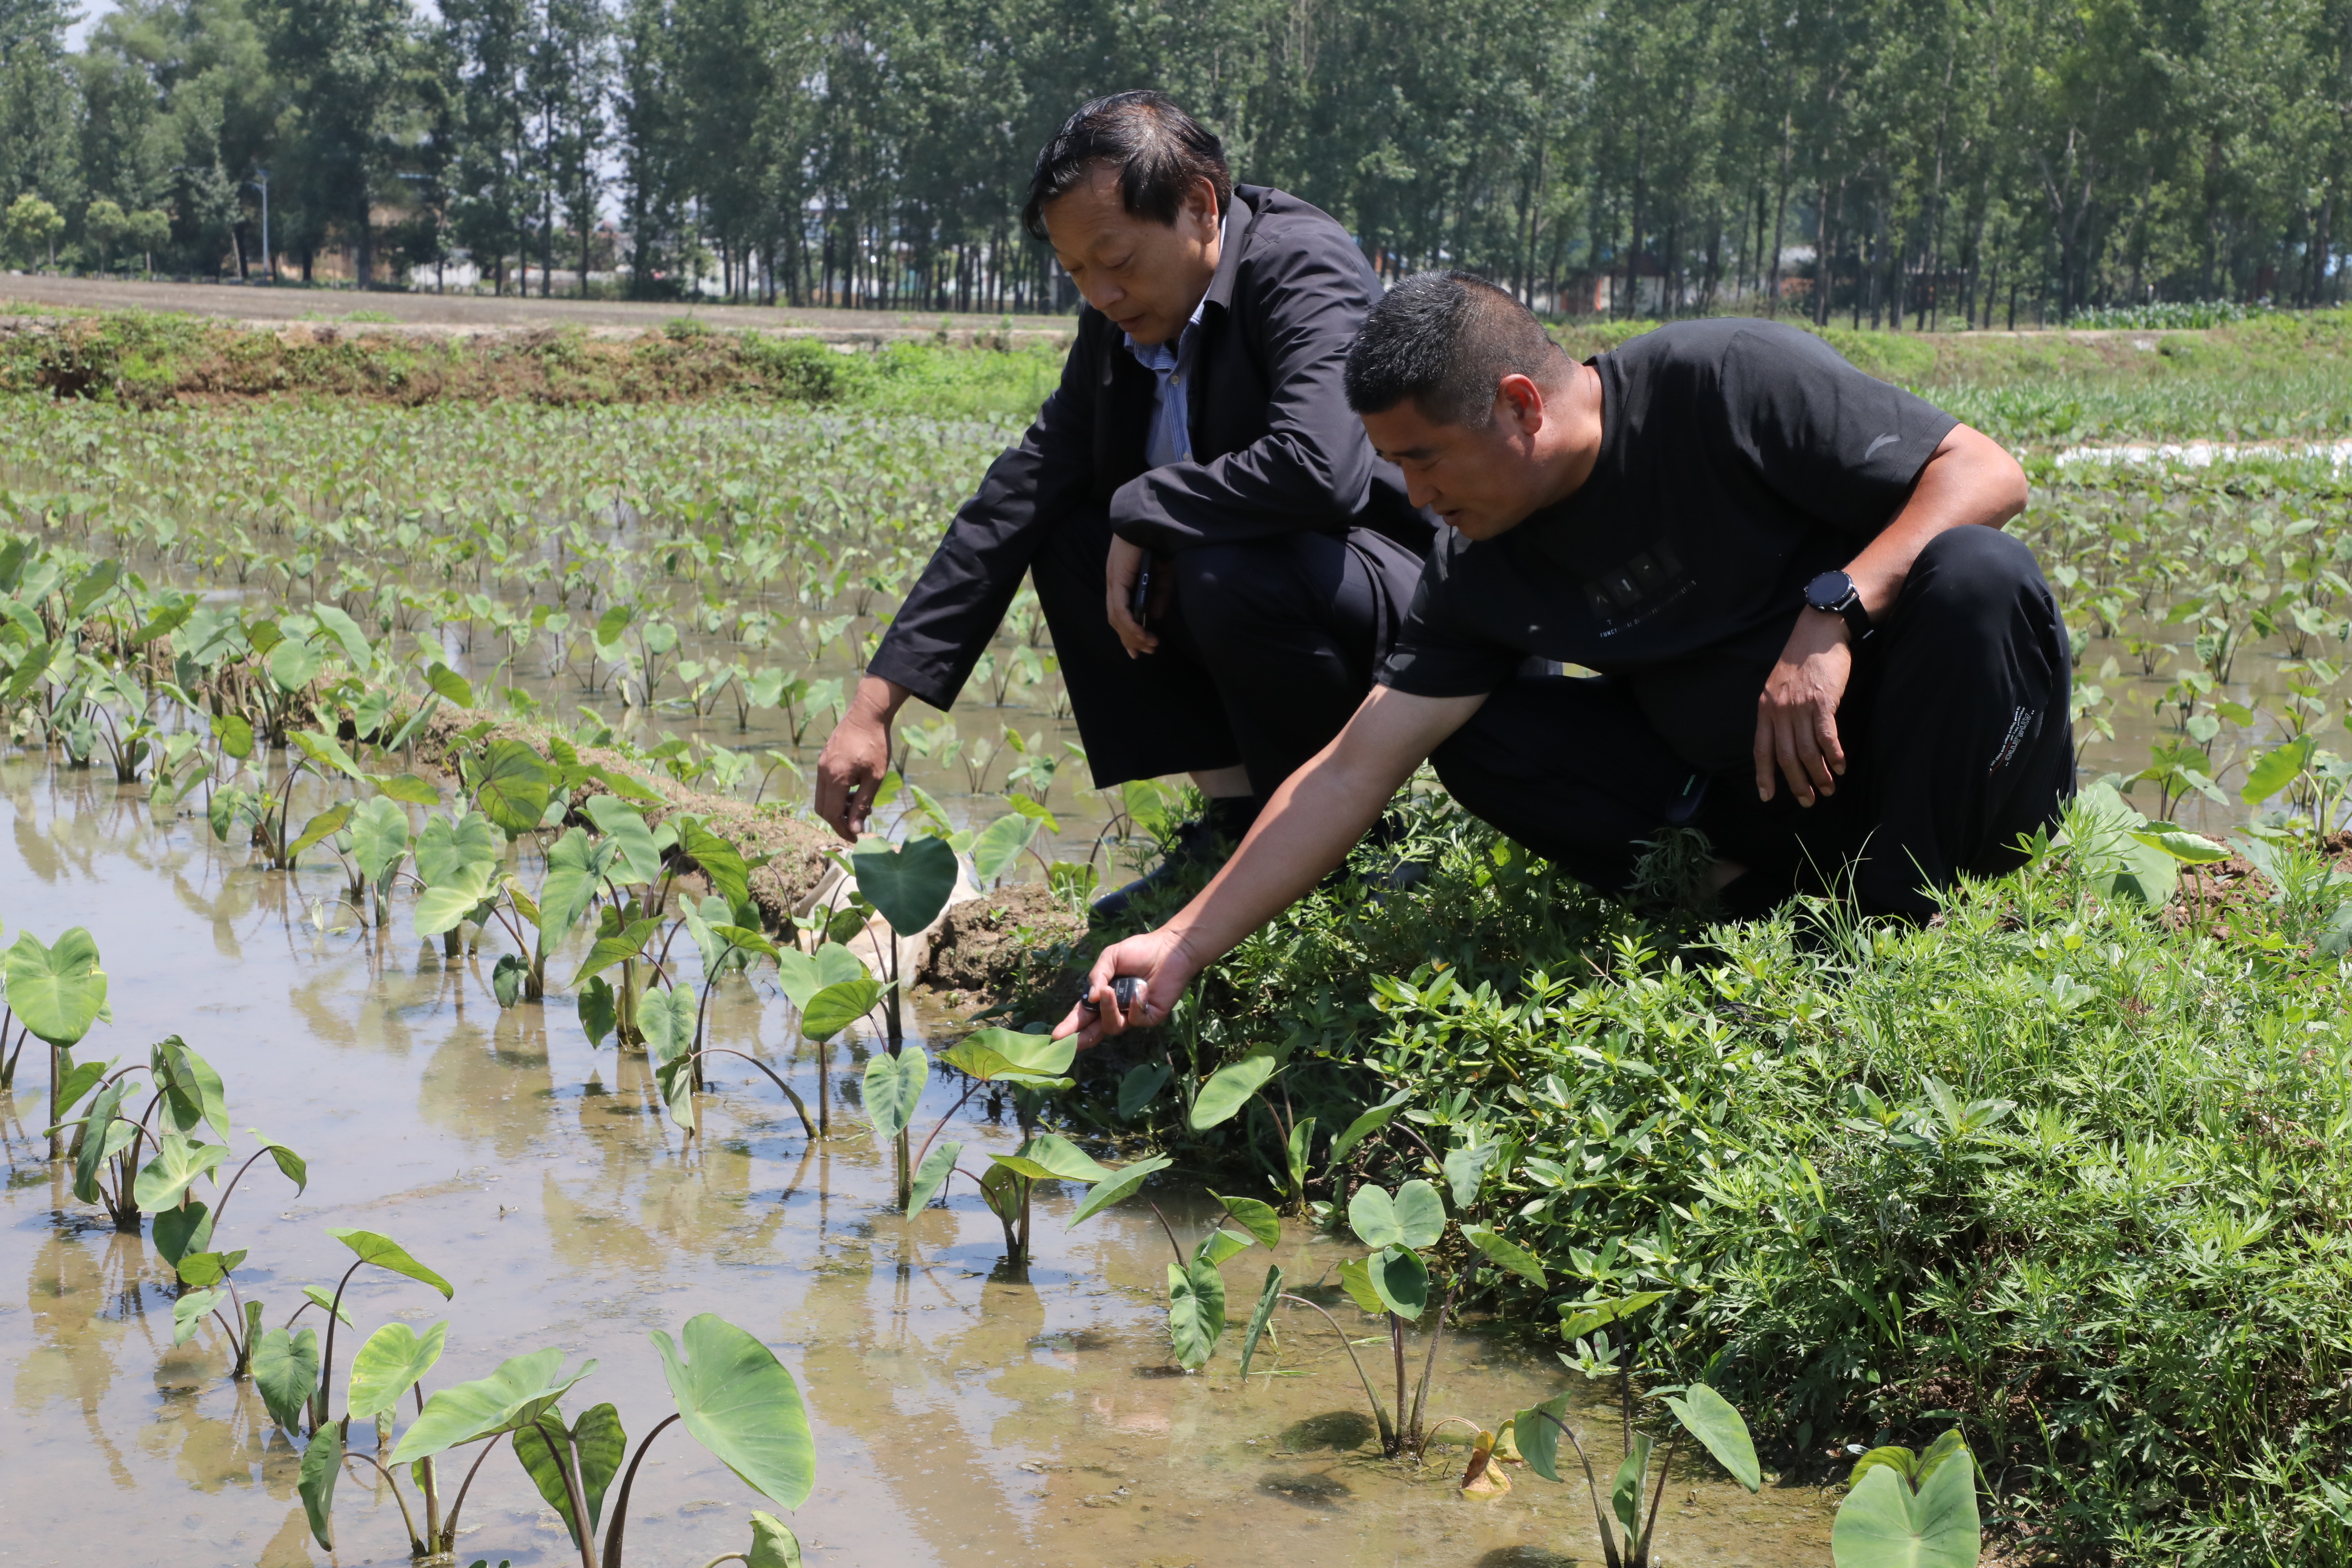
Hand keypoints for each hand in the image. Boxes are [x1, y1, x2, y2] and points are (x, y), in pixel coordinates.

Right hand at [813, 678, 902, 841]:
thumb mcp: (874, 777)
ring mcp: (821, 765)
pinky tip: (855, 789)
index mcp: (834, 778)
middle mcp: (822, 772)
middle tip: (858, 822)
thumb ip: (862, 803)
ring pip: (822, 797)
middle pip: (822, 808)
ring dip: (838, 806)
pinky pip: (825, 784)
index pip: (831, 814)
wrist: (867, 714)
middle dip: (838, 820)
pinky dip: (837, 794)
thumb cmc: (875, 745)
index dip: (842, 830)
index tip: (856, 839)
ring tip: (861, 803)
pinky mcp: (824, 759)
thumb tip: (854, 828)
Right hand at [1052, 926, 1204, 1047]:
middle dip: (1080, 1038)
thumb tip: (1091, 997)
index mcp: (1102, 996)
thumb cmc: (1139, 951)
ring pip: (1113, 1026)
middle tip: (1068, 1041)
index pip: (1083, 1014)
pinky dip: (1135, 1006)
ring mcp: (1132, 1015)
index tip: (1056, 1036)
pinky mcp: (1150, 1016)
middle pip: (1095, 1031)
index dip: (1070, 1025)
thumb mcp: (1111, 957)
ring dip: (1108, 1010)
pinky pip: (1137, 1020)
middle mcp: (1116, 1009)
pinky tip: (1139, 991)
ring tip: (1108, 990)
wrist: (1169, 948)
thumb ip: (1097, 976)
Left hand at [1105, 535, 1159, 657]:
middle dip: (1131, 640)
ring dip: (1133, 636)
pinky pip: (1120, 610)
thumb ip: (1159, 596)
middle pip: (1116, 621)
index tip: (1139, 649)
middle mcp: (1114, 584)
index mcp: (1122, 582)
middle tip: (1145, 653)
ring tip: (1149, 645)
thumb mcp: (1163, 575)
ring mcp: (1113, 582)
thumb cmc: (1157, 545)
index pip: (1119, 614)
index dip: (1128, 634)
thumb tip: (1155, 618)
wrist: (1150, 522)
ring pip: (1116, 619)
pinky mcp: (1117, 580)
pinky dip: (1130, 625)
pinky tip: (1142, 635)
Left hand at [1754, 610, 1853, 806]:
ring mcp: (1801, 707)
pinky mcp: (1823, 702)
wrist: (1819, 631)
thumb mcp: (1779, 686)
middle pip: (1786, 757)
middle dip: (1797, 783)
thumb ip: (1779, 712)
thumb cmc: (1802, 659)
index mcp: (1766, 709)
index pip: (1762, 750)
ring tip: (1828, 789)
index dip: (1765, 775)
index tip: (1767, 796)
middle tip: (1808, 800)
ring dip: (1819, 775)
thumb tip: (1784, 737)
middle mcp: (1780, 711)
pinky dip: (1834, 755)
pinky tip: (1840, 767)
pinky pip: (1827, 737)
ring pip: (1807, 752)